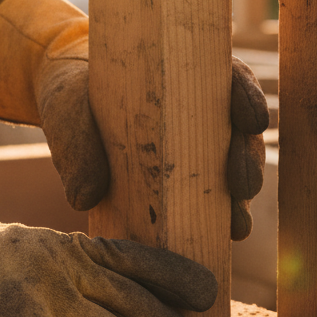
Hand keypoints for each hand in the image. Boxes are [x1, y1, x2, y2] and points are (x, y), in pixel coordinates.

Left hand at [0, 0, 269, 238]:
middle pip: (243, 135)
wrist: (65, 108)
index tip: (251, 119)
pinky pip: (214, 202)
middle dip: (247, 161)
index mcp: (191, 78)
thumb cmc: (74, 96)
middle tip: (239, 182)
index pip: (234, 82)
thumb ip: (77, 146)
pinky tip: (225, 238)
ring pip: (237, 172)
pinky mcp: (187, 185)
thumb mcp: (69, 111)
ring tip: (236, 224)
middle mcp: (206, 114)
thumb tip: (84, 198)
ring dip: (242, 199)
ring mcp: (201, 151)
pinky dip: (222, 220)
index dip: (250, 100)